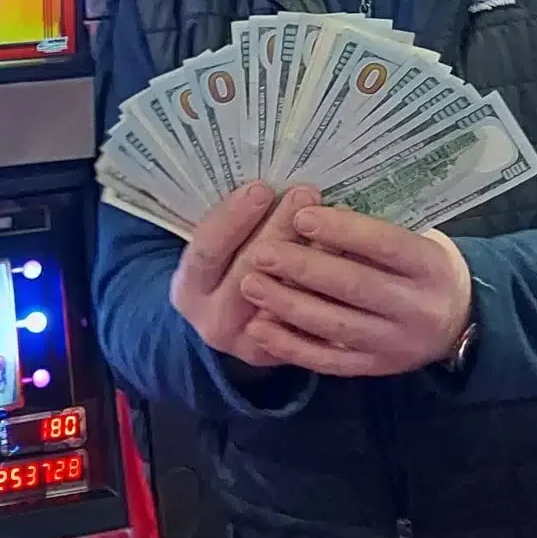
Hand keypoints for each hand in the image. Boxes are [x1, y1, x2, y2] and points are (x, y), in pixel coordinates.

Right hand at [170, 183, 319, 367]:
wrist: (230, 322)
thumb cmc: (226, 266)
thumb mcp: (216, 248)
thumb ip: (235, 224)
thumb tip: (271, 182)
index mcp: (188, 289)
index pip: (207, 250)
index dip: (233, 218)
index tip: (262, 188)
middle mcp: (214, 321)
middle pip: (249, 271)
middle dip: (278, 228)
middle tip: (305, 193)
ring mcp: (249, 344)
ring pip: (285, 297)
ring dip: (311, 254)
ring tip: (333, 216)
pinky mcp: (284, 354)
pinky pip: (310, 319)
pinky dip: (329, 286)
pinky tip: (348, 254)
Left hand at [238, 203, 472, 376]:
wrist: (459, 321)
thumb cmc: (424, 265)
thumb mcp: (418, 237)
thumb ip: (374, 230)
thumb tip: (314, 209)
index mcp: (432, 266)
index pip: (384, 245)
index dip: (341, 230)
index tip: (301, 215)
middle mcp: (418, 309)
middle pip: (354, 286)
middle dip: (303, 268)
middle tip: (261, 252)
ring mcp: (397, 345)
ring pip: (336, 326)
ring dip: (287, 305)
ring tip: (250, 283)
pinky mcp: (375, 368)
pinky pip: (328, 361)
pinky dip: (290, 346)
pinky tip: (258, 328)